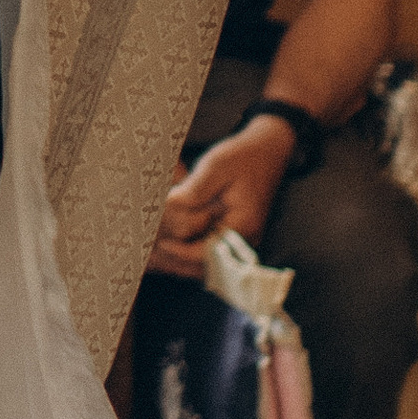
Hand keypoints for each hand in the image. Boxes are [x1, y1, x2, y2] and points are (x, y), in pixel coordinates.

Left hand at [146, 115, 295, 278]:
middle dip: (177, 262)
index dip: (180, 252)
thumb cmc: (241, 157)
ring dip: (181, 261)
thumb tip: (170, 207)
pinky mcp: (233, 237)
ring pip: (207, 265)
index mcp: (243, 226)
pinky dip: (189, 253)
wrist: (267, 151)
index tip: (159, 243)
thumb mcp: (215, 167)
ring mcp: (240, 241)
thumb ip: (194, 191)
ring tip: (155, 251)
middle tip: (150, 254)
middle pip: (206, 266)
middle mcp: (245, 240)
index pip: (208, 253)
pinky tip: (170, 244)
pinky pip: (210, 255)